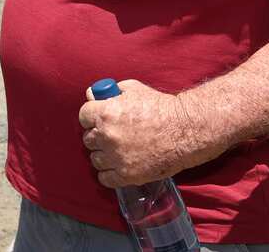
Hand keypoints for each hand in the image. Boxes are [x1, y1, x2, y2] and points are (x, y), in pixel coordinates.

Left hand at [78, 79, 219, 187]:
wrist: (184, 130)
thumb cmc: (160, 107)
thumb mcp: (133, 89)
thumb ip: (109, 92)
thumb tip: (92, 95)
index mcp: (106, 113)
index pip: (83, 117)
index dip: (91, 117)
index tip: (98, 120)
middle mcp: (107, 135)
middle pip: (88, 139)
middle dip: (98, 136)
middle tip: (111, 135)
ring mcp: (116, 157)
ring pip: (95, 159)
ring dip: (103, 155)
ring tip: (117, 151)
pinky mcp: (127, 175)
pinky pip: (105, 178)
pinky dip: (109, 173)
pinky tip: (118, 166)